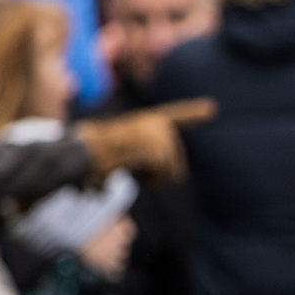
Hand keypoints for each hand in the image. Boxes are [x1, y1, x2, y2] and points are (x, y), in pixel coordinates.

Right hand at [74, 98, 215, 185]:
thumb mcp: (121, 157)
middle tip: (135, 171)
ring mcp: (160, 133)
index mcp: (148, 121)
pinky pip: (166, 175)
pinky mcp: (159, 146)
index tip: (213, 109)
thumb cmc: (92, 158)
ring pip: (173, 173)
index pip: (177, 116)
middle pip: (176, 166)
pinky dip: (150, 181)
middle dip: (159, 177)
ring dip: (152, 181)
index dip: (194, 114)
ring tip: (131, 170)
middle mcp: (157, 123)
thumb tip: (97, 185)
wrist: (81, 153)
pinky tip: (134, 171)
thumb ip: (138, 165)